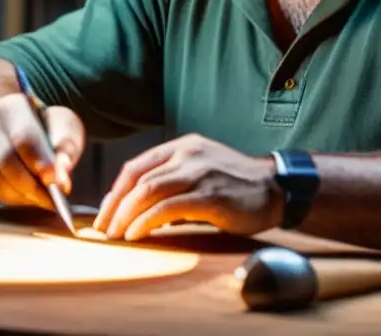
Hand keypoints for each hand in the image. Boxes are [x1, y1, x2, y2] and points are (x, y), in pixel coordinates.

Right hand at [0, 93, 85, 209]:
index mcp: (13, 107)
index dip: (38, 161)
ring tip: (44, 200)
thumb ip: (66, 150)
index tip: (53, 181)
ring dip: (21, 194)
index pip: (23, 137)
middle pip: (6, 160)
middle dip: (31, 184)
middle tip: (52, 199)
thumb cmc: (50, 128)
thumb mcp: (65, 129)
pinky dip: (11, 196)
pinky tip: (28, 197)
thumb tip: (61, 179)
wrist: (26, 127)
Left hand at [92, 133, 282, 240]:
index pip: (136, 166)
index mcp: (184, 146)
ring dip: (127, 215)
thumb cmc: (237, 184)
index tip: (104, 214)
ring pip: (149, 190)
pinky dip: (147, 221)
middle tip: (104, 229)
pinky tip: (138, 234)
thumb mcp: (201, 170)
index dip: (114, 192)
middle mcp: (189, 154)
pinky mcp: (211, 195)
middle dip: (115, 206)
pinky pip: (169, 207)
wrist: (276, 188)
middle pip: (138, 178)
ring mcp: (200, 172)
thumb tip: (138, 211)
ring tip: (117, 235)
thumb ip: (173, 181)